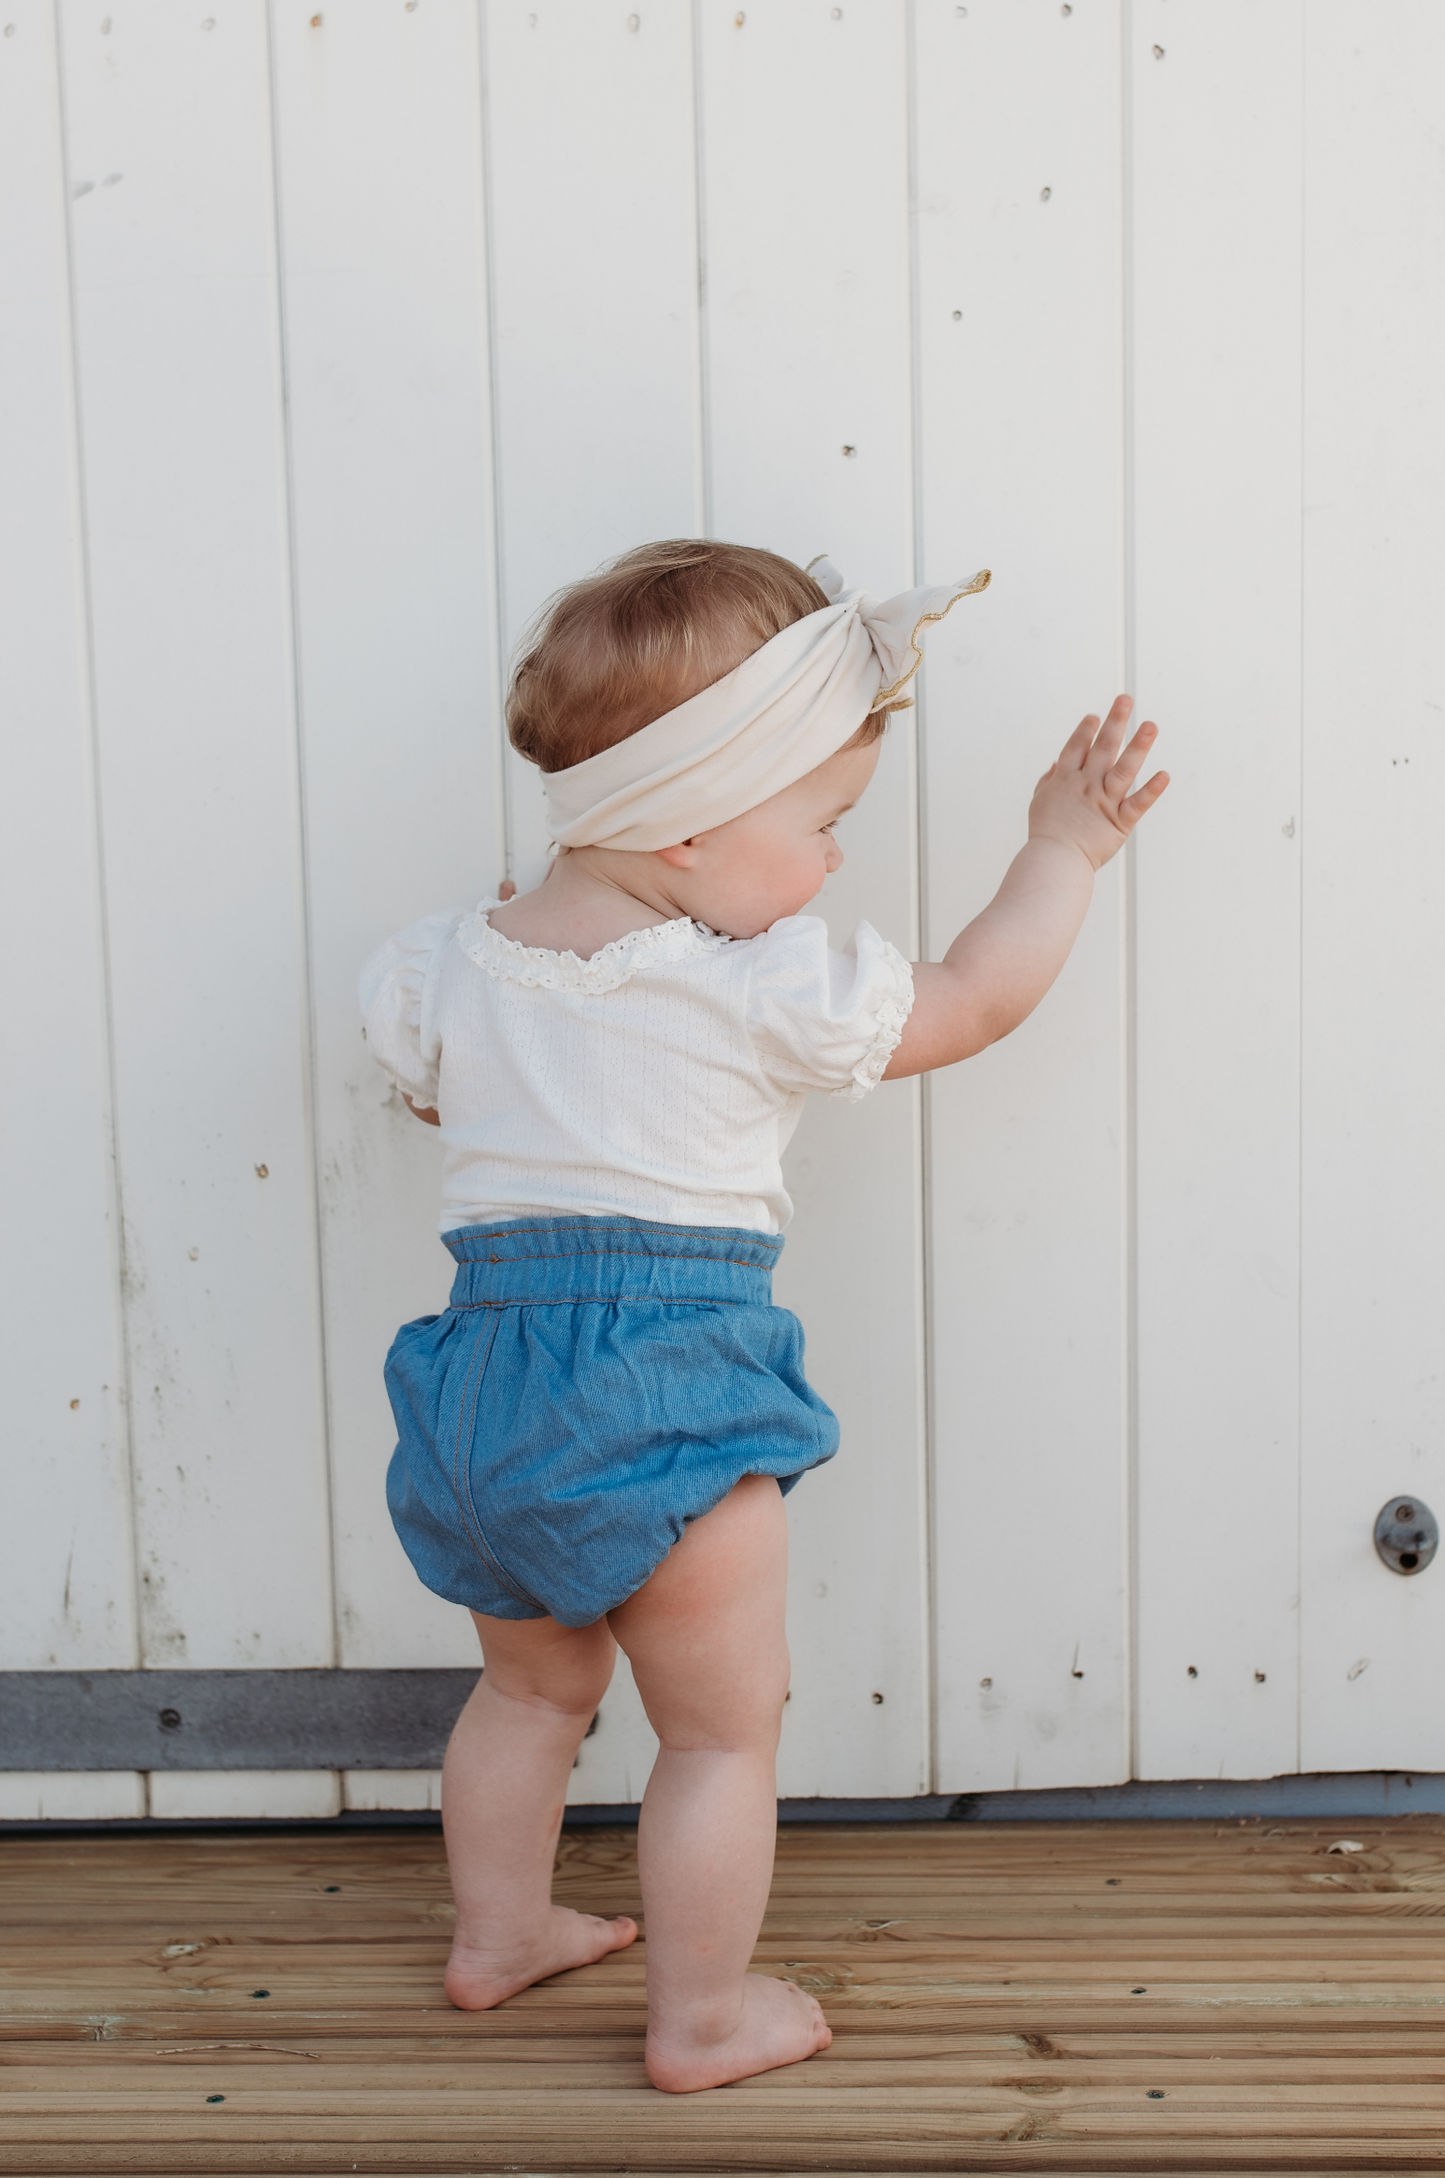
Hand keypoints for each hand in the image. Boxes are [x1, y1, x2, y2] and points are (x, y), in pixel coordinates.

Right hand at [1028, 696, 1167, 870]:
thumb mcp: (1040, 802)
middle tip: (1126, 699)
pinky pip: (1138, 804)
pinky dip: (1152, 790)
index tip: (1095, 716)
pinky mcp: (1119, 821)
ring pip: (1123, 769)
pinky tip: (1165, 775)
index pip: (1076, 747)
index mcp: (1066, 780)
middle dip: (1115, 722)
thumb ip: (1049, 781)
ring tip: (1151, 726)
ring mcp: (1103, 802)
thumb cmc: (1046, 834)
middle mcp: (1086, 785)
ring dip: (1138, 746)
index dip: (1086, 730)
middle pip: (1102, 748)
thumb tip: (1055, 764)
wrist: (1053, 862)